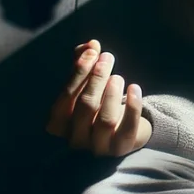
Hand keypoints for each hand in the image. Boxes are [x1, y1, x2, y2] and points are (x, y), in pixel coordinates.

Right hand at [45, 38, 152, 155]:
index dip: (78, 73)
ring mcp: (98, 148)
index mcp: (59, 126)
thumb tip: (90, 45)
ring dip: (112, 93)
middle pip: (86, 106)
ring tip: (118, 76)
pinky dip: (133, 106)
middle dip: (96, 78)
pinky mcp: (121, 149)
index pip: (65, 99)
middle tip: (108, 58)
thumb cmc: (98, 106)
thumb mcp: (86, 85)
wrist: (123, 133)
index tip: (92, 52)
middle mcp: (75, 140)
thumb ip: (83, 64)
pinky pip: (127, 128)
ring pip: (105, 119)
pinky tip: (135, 87)